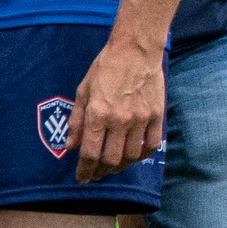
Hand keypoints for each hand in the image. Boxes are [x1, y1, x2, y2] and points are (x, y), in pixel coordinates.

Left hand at [68, 32, 165, 181]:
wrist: (136, 50)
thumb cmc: (106, 67)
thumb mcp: (83, 91)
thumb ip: (76, 121)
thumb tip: (70, 146)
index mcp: (98, 113)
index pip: (90, 154)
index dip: (85, 171)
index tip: (82, 178)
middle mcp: (120, 120)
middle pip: (111, 160)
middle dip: (101, 171)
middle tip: (96, 173)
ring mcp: (141, 118)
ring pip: (131, 156)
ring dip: (120, 166)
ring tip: (113, 165)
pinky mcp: (156, 115)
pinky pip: (150, 145)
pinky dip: (141, 155)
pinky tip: (134, 154)